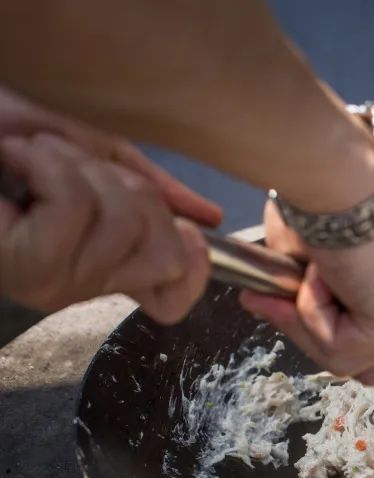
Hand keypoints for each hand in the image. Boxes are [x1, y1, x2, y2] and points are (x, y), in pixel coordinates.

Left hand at [0, 89, 222, 323]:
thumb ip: (154, 191)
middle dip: (131, 187)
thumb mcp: (99, 158)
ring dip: (80, 166)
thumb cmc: (12, 137)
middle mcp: (87, 285)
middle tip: (78, 168)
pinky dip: (50, 166)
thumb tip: (206, 218)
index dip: (196, 263)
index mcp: (106, 265)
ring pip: (124, 221)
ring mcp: (60, 283)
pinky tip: (19, 162)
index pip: (176, 296)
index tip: (181, 227)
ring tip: (36, 157)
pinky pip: (76, 209)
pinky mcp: (31, 266)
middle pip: (166, 246)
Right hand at [239, 201, 373, 384]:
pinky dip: (312, 317)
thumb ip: (307, 297)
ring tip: (308, 279)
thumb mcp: (318, 256)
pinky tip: (317, 275)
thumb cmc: (324, 194)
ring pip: (359, 365)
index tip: (359, 333)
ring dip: (314, 329)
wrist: (335, 175)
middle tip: (290, 303)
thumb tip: (264, 304)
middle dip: (328, 343)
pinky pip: (342, 349)